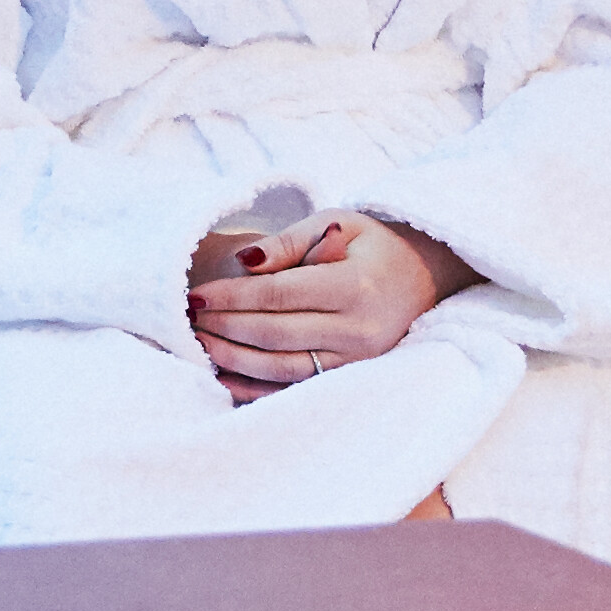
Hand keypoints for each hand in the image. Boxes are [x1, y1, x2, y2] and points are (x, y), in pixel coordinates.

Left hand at [187, 213, 480, 392]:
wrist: (422, 277)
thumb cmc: (371, 244)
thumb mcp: (336, 222)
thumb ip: (289, 241)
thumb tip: (245, 262)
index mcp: (355, 284)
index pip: (279, 295)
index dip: (232, 297)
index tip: (196, 295)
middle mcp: (359, 329)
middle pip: (276, 334)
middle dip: (225, 328)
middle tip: (188, 319)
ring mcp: (357, 359)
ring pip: (282, 367)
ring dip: (234, 359)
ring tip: (198, 344)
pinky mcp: (351, 377)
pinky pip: (295, 388)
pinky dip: (256, 386)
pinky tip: (224, 375)